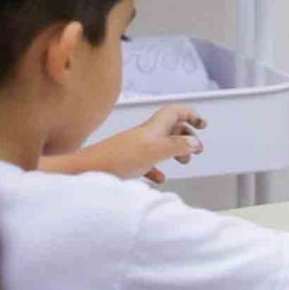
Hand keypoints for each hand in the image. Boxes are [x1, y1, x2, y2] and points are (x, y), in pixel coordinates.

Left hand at [73, 104, 204, 183]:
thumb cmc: (117, 159)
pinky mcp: (127, 163)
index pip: (175, 111)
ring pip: (161, 146)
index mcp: (153, 128)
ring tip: (183, 162)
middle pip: (171, 128)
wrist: (85, 171)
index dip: (191, 114)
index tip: (202, 125)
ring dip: (175, 152)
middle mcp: (145, 135)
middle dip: (186, 136)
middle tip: (196, 148)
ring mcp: (136, 149)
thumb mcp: (156, 150)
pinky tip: (159, 178)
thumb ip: (178, 145)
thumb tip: (195, 142)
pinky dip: (157, 169)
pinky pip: (148, 163)